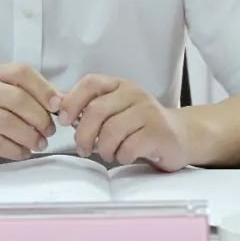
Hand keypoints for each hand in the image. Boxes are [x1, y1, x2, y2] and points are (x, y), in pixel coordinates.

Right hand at [0, 63, 60, 164]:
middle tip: (50, 131)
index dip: (43, 89)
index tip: (57, 106)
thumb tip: (64, 103)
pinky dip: (17, 150)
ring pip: (8, 123)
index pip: (22, 73)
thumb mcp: (10, 92)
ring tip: (41, 144)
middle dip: (40, 118)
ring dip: (30, 136)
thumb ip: (36, 95)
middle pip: (18, 100)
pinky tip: (25, 152)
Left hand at [57, 74, 191, 171]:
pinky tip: (126, 155)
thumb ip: (90, 106)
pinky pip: (128, 147)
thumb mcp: (116, 109)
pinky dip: (121, 156)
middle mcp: (134, 94)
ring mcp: (148, 112)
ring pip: (111, 131)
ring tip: (108, 153)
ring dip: (104, 149)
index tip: (64, 120)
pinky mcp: (159, 132)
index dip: (72, 101)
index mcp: (119, 85)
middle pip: (96, 111)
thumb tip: (58, 106)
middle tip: (84, 148)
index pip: (91, 83)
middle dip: (84, 134)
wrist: (181, 135)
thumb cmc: (141, 125)